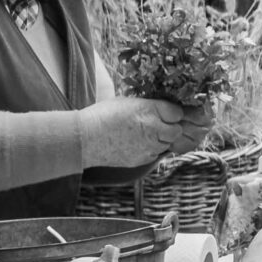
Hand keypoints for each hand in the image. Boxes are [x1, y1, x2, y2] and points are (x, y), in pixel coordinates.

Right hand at [83, 96, 211, 167]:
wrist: (84, 139)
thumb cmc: (102, 116)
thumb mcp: (128, 102)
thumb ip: (149, 106)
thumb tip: (164, 109)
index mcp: (149, 110)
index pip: (177, 112)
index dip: (174, 112)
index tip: (169, 112)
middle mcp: (153, 128)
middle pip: (177, 129)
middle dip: (172, 126)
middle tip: (160, 124)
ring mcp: (149, 146)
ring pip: (168, 143)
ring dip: (163, 138)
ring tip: (146, 133)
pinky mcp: (143, 159)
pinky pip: (156, 153)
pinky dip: (152, 148)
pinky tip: (138, 143)